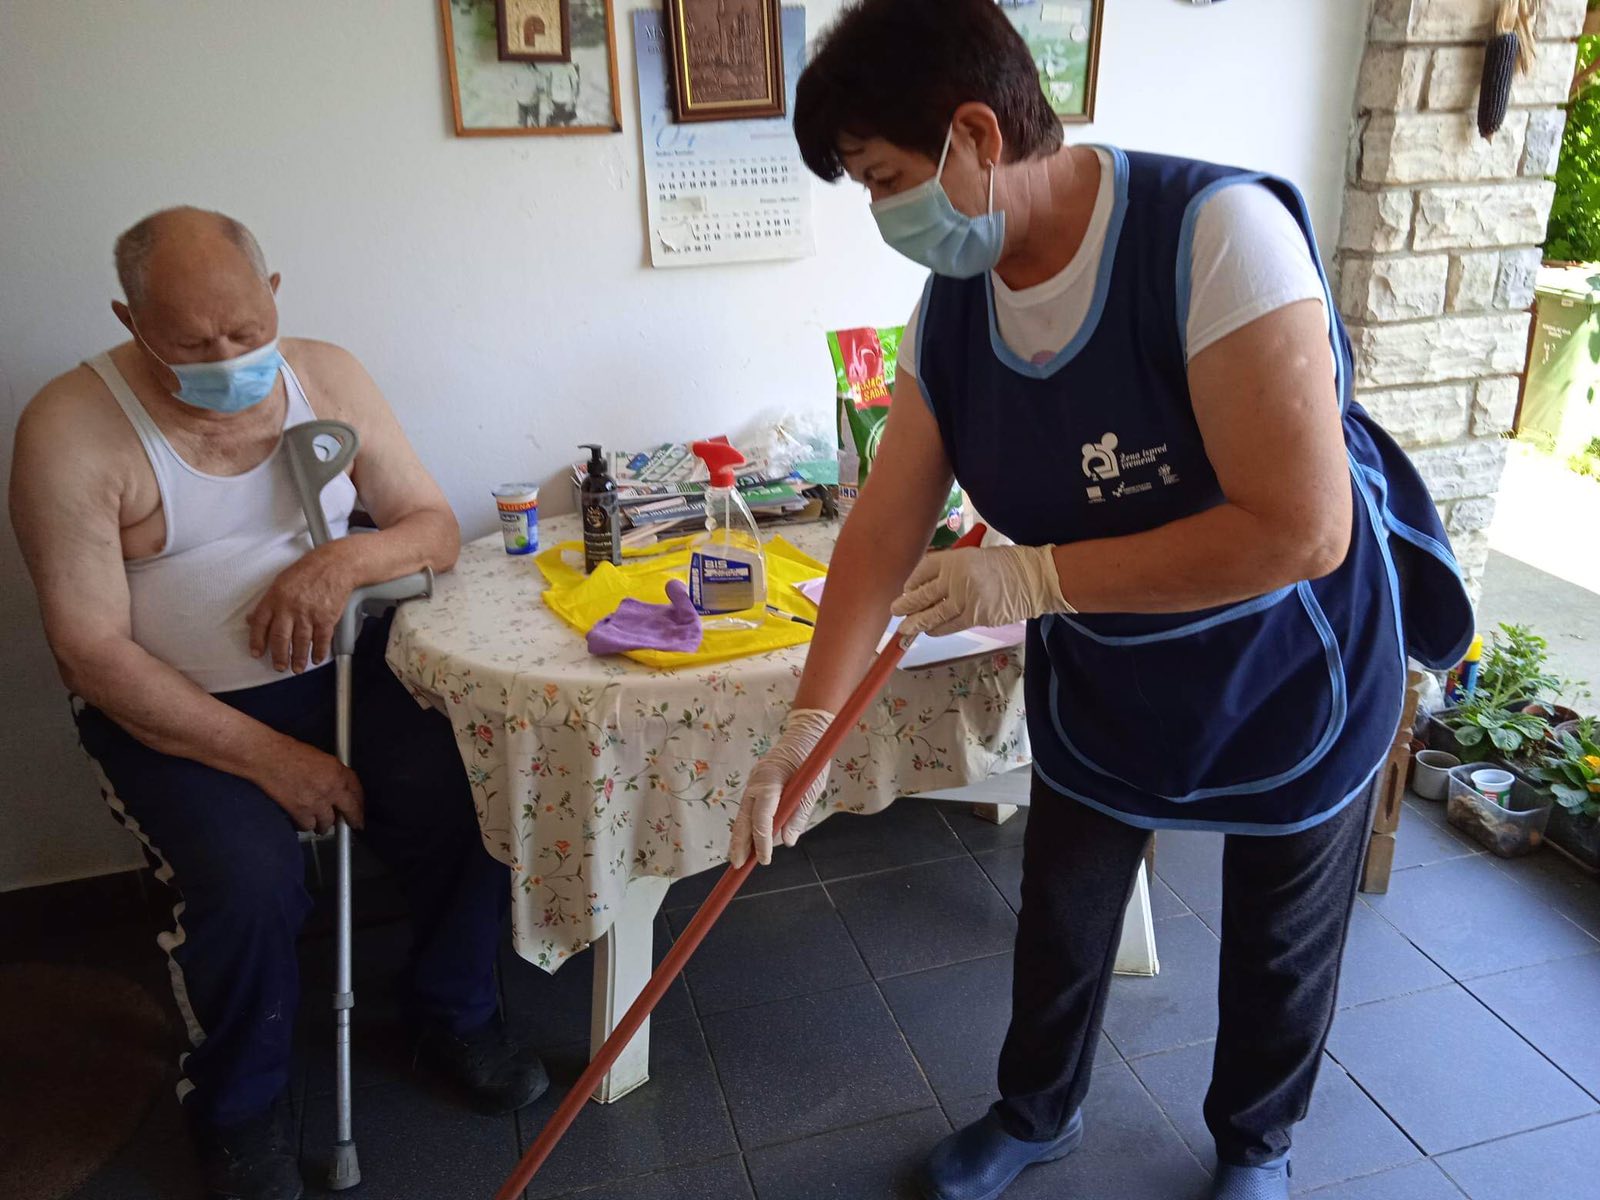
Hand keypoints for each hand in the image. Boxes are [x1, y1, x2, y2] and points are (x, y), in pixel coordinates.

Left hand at [248, 542, 355, 673]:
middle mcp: (289, 608)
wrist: (335, 565)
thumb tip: (252, 619)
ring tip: (297, 668)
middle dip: (279, 656)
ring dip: (298, 659)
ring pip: (300, 643)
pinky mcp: (326, 618)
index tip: (257, 653)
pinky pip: (321, 640)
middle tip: (279, 667)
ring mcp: (308, 614)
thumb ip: (267, 602)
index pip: (260, 624)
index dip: (257, 641)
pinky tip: (317, 658)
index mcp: (275, 598)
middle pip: (280, 638)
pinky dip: (319, 652)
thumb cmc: (308, 570)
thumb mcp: (280, 582)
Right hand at [255, 736, 364, 833]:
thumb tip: (338, 788)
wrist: (267, 757)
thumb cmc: (288, 753)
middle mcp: (331, 788)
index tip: (359, 809)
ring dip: (324, 825)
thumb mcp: (320, 758)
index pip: (357, 791)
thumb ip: (333, 774)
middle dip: (352, 820)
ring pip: (328, 823)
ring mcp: (316, 802)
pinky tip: (301, 821)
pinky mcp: (300, 812)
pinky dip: (305, 826)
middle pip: (350, 811)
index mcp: (338, 772)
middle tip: (353, 826)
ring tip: (319, 823)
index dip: (360, 803)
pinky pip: (308, 826)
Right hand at [729, 708, 833, 866]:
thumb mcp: (812, 787)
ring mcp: (752, 782)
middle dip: (739, 843)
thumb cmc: (812, 760)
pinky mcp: (754, 784)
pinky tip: (747, 841)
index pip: (762, 816)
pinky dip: (747, 825)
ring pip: (742, 814)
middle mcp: (756, 781)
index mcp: (770, 779)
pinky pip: (748, 808)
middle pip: (743, 817)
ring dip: (741, 836)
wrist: (804, 734)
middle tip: (737, 865)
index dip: (762, 840)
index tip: (765, 859)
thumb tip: (788, 841)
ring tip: (740, 859)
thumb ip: (799, 814)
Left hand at [890, 544, 1068, 638]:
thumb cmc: (1008, 564)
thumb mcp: (976, 556)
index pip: (924, 570)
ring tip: (905, 628)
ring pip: (933, 614)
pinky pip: (950, 625)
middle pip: (923, 593)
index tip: (908, 588)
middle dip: (907, 604)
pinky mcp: (975, 617)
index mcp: (956, 559)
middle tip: (895, 610)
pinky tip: (929, 631)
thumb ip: (954, 569)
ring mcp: (965, 599)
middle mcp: (956, 578)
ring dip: (916, 622)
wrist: (1034, 578)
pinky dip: (937, 629)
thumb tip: (932, 587)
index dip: (912, 581)